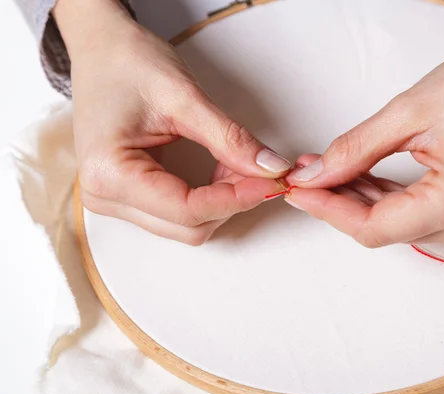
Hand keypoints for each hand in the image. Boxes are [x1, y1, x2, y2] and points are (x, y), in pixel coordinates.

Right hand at [54, 0, 289, 244]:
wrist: (101, 46)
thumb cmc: (128, 61)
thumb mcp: (184, 96)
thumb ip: (230, 138)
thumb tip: (272, 169)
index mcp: (108, 173)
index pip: (188, 210)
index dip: (237, 199)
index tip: (272, 179)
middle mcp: (104, 195)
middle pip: (189, 226)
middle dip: (231, 200)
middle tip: (260, 167)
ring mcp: (112, 198)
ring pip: (186, 224)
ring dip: (221, 200)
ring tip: (236, 161)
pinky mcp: (126, 195)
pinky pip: (178, 213)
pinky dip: (208, 197)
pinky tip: (220, 170)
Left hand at [285, 9, 443, 248]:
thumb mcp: (410, 111)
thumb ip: (355, 150)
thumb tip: (315, 176)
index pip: (374, 227)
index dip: (329, 210)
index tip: (298, 190)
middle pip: (383, 229)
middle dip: (338, 201)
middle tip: (305, 173)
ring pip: (395, 224)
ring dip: (358, 199)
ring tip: (325, 170)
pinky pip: (414, 217)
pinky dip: (382, 198)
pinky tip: (357, 177)